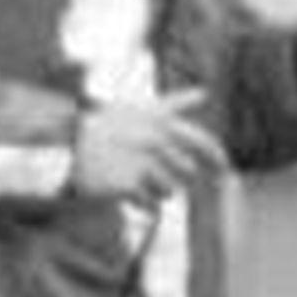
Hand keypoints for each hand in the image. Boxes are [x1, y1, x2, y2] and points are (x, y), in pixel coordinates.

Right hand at [72, 90, 225, 203]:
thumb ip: (176, 102)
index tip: (225, 167)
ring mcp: (143, 164)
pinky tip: (126, 192)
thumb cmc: (106, 125)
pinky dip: (142, 203)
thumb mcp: (141, 107)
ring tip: (133, 178)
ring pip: (169, 190)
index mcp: (161, 122)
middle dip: (172, 175)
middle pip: (186, 172)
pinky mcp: (129, 185)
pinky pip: (150, 204)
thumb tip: (204, 91)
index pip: (201, 140)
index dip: (217, 155)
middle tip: (148, 170)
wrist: (70, 144)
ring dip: (155, 190)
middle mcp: (156, 142)